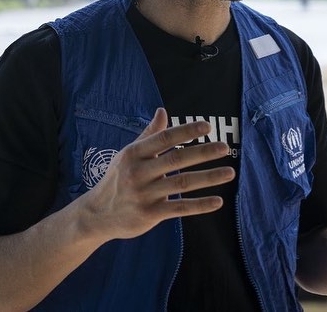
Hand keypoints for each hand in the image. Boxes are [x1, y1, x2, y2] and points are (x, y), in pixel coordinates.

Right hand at [81, 107, 234, 240]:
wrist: (96, 214)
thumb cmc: (117, 179)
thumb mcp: (128, 155)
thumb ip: (148, 134)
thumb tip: (163, 111)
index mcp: (134, 153)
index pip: (164, 138)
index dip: (186, 131)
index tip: (207, 126)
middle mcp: (138, 172)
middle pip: (176, 159)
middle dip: (203, 152)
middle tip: (225, 147)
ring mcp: (144, 194)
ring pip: (182, 183)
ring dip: (208, 178)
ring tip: (230, 173)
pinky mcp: (150, 214)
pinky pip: (180, 208)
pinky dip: (200, 205)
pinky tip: (218, 201)